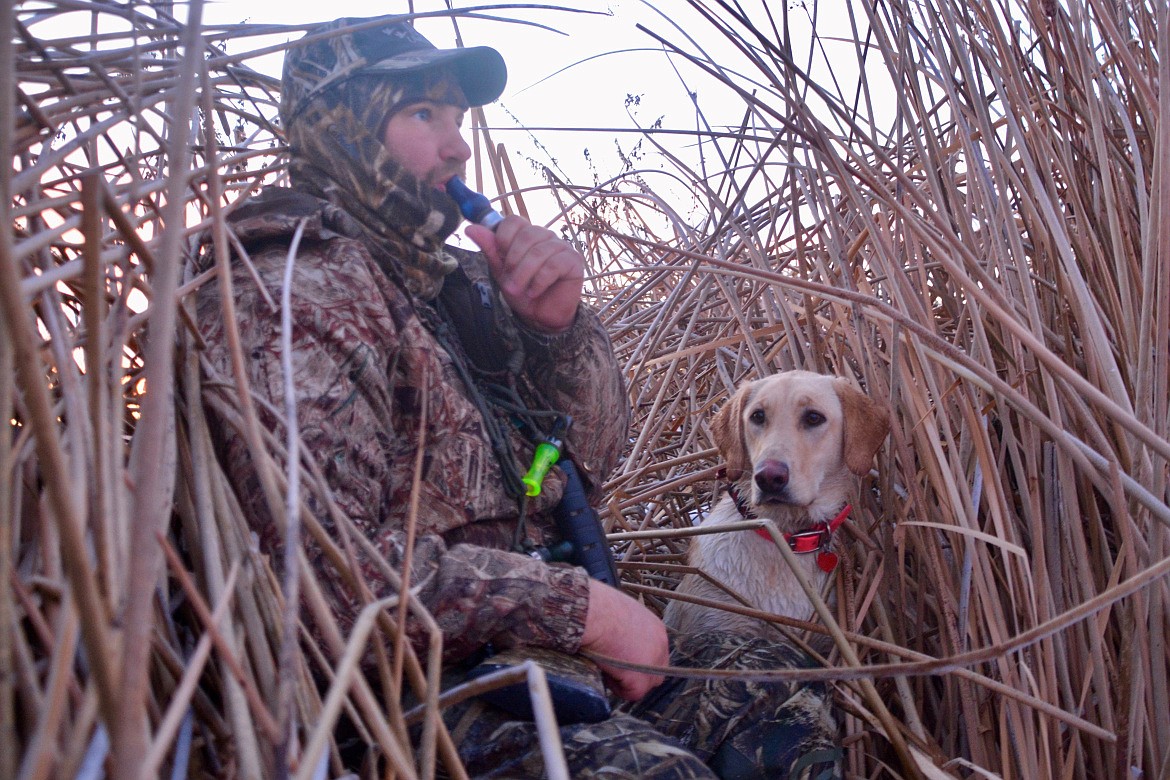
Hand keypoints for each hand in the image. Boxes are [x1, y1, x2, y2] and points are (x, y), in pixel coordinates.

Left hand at [465, 217, 583, 333]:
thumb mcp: (501, 271)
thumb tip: (470, 229)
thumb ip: (490, 249)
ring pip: (539, 252)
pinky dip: (540, 281)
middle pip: (527, 235)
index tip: (501, 255)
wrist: (541, 316)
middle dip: (514, 262)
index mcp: (527, 235)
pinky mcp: (574, 260)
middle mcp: (546, 236)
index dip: (504, 237)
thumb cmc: (523, 291)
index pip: (514, 220)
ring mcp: (561, 247)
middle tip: (509, 282)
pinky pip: (553, 265)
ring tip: (520, 290)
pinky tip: (535, 291)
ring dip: (524, 275)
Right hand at [580, 579, 668, 700]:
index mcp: (656, 628)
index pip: (656, 652)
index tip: (622, 658)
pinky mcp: (640, 680)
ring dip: (627, 681)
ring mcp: (653, 664)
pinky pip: (632, 694)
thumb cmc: (599, 607)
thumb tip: (620, 637)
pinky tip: (605, 673)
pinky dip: (618, 688)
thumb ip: (629, 627)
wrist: (593, 613)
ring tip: (607, 668)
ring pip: (646, 684)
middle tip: (616, 668)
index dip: (639, 659)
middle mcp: (660, 645)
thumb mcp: (622, 612)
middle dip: (638, 673)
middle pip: (656, 671)